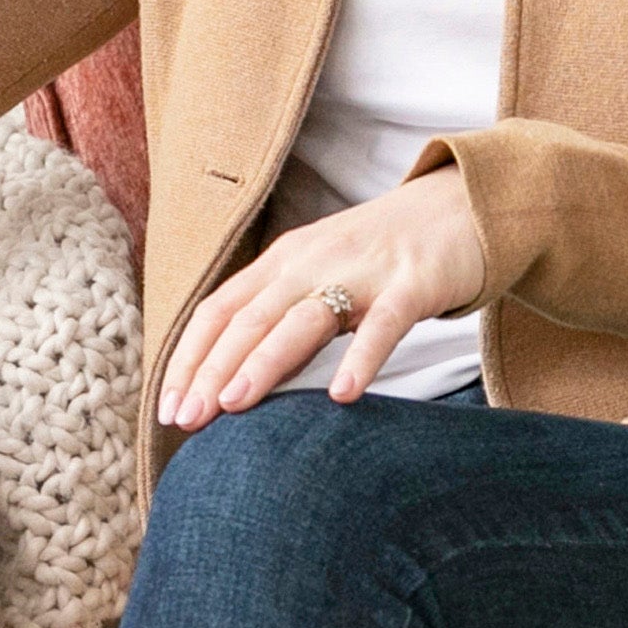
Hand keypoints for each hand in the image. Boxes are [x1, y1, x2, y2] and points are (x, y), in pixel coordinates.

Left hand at [158, 166, 486, 428]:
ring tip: (234, 406)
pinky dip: (360, 359)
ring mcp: (362, 271)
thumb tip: (233, 383)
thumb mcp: (319, 275)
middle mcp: (311, 261)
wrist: (461, 206)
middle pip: (249, 319)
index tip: (166, 407)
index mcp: (281, 262)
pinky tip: (342, 394)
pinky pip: (382, 325)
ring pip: (302, 320)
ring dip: (264, 363)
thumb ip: (280, 318)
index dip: (189, 358)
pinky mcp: (412, 284)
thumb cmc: (382, 254)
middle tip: (184, 420)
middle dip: (210, 370)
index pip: (219, 311)